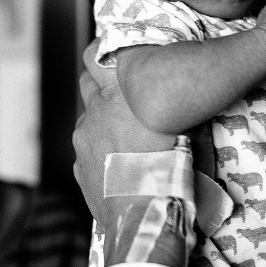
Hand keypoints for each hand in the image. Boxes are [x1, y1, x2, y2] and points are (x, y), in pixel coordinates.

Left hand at [72, 39, 174, 224]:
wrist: (144, 216)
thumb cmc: (171, 169)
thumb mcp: (186, 129)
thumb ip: (176, 105)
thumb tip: (184, 90)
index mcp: (117, 95)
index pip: (94, 55)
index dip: (101, 51)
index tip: (114, 54)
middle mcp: (94, 113)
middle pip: (87, 83)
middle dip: (101, 83)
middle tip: (124, 93)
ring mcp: (82, 141)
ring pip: (88, 118)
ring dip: (102, 119)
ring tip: (126, 135)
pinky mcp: (79, 166)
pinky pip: (86, 148)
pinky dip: (99, 149)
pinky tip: (119, 162)